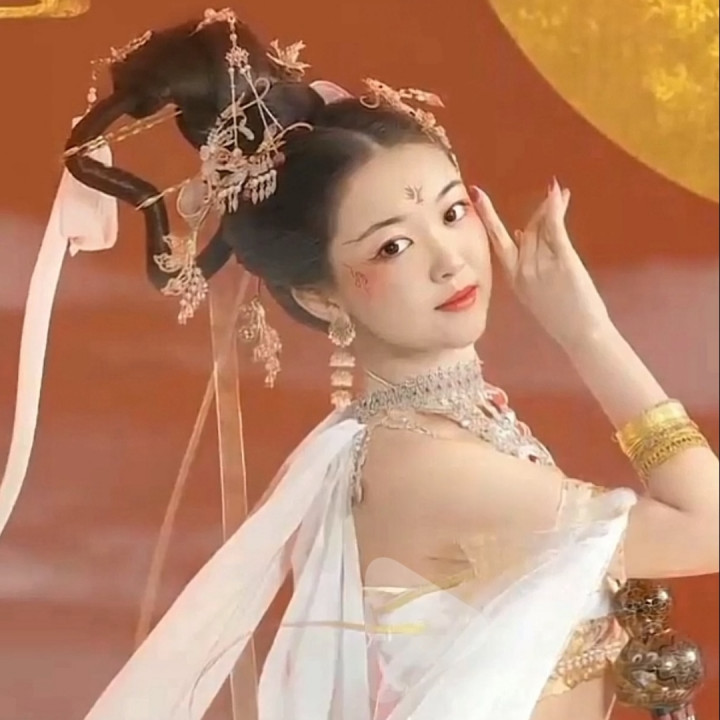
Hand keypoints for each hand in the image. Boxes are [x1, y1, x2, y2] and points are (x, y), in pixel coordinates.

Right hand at [472, 180, 611, 351]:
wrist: (581, 334)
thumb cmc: (562, 317)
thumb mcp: (534, 292)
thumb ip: (527, 264)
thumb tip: (522, 236)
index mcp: (514, 278)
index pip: (497, 242)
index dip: (487, 216)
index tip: (477, 195)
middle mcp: (523, 269)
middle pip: (528, 230)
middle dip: (537, 211)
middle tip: (550, 191)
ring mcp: (541, 265)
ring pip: (542, 227)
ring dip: (551, 206)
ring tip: (560, 193)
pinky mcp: (562, 261)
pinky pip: (555, 228)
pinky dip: (554, 208)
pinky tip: (556, 193)